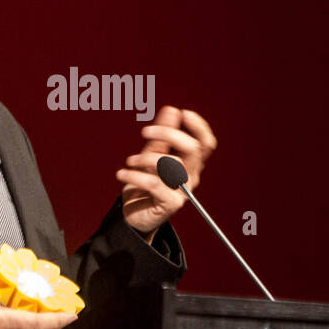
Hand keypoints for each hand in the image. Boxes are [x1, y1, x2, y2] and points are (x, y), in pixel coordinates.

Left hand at [115, 106, 216, 236]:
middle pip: (193, 149)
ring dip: (146, 158)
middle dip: (169, 134)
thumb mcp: (150, 157)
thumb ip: (161, 137)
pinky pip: (155, 184)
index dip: (199, 126)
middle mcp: (191, 176)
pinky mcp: (170, 204)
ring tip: (129, 161)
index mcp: (190, 163)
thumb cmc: (144, 186)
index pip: (205, 143)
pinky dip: (135, 176)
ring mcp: (183, 191)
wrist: (133, 217)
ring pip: (172, 164)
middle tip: (145, 131)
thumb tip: (172, 111)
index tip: (182, 113)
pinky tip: (122, 174)